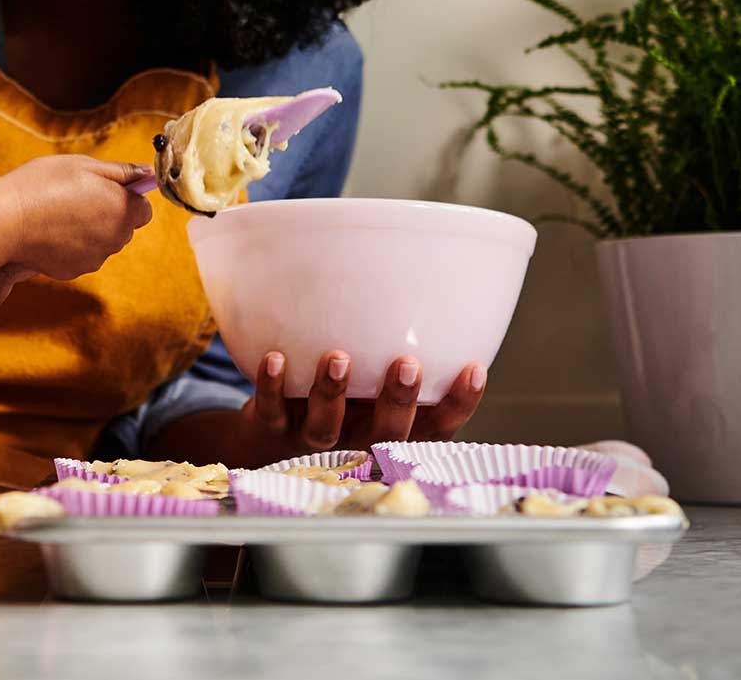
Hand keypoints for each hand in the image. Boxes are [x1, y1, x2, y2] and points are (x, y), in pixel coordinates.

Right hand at [0, 156, 154, 281]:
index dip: (127, 197)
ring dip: (90, 230)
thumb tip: (147, 174)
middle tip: (78, 197)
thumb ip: (121, 171)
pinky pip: (80, 255)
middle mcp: (115, 239)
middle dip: (109, 214)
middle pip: (123, 227)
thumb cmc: (43, 184)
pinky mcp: (73, 271)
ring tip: (59, 213)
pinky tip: (50, 231)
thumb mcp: (84, 165)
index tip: (106, 188)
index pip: (144, 209)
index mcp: (123, 210)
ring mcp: (94, 258)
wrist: (5, 220)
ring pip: (101, 242)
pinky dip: (70, 245)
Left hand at [241, 352, 487, 458]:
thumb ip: (393, 356)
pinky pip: (273, 409)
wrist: (267, 443)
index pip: (434, 428)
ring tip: (338, 356)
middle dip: (397, 403)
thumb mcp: (371, 389)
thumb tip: (441, 296)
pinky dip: (272, 386)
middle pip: (383, 434)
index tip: (474, 369)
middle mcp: (356, 440)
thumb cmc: (338, 403)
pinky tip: (275, 357)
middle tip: (407, 365)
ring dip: (332, 393)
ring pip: (326, 427)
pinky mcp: (273, 428)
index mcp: (387, 431)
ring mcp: (312, 438)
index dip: (458, 405)